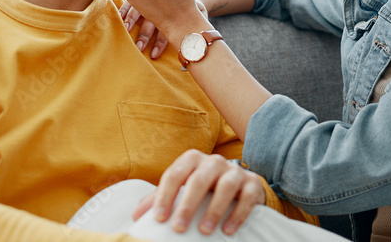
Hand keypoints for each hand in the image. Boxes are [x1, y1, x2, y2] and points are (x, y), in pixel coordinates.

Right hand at [121, 0, 207, 59]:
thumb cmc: (190, 6)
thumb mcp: (198, 14)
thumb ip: (197, 28)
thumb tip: (195, 49)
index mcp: (174, 13)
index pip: (167, 31)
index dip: (160, 44)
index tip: (154, 55)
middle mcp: (161, 6)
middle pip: (151, 23)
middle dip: (144, 36)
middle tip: (139, 47)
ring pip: (139, 12)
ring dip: (131, 22)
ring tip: (126, 31)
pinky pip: (130, 2)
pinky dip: (124, 9)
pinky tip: (119, 17)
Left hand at [132, 150, 264, 235]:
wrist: (240, 185)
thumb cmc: (204, 188)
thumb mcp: (182, 189)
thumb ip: (160, 199)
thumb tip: (137, 215)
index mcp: (192, 160)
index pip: (174, 175)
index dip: (164, 196)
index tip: (158, 218)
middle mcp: (213, 162)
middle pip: (198, 180)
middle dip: (187, 205)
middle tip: (178, 227)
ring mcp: (235, 171)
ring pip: (225, 186)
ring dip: (214, 210)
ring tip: (204, 231)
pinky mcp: (253, 184)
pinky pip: (246, 198)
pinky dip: (237, 214)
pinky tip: (228, 230)